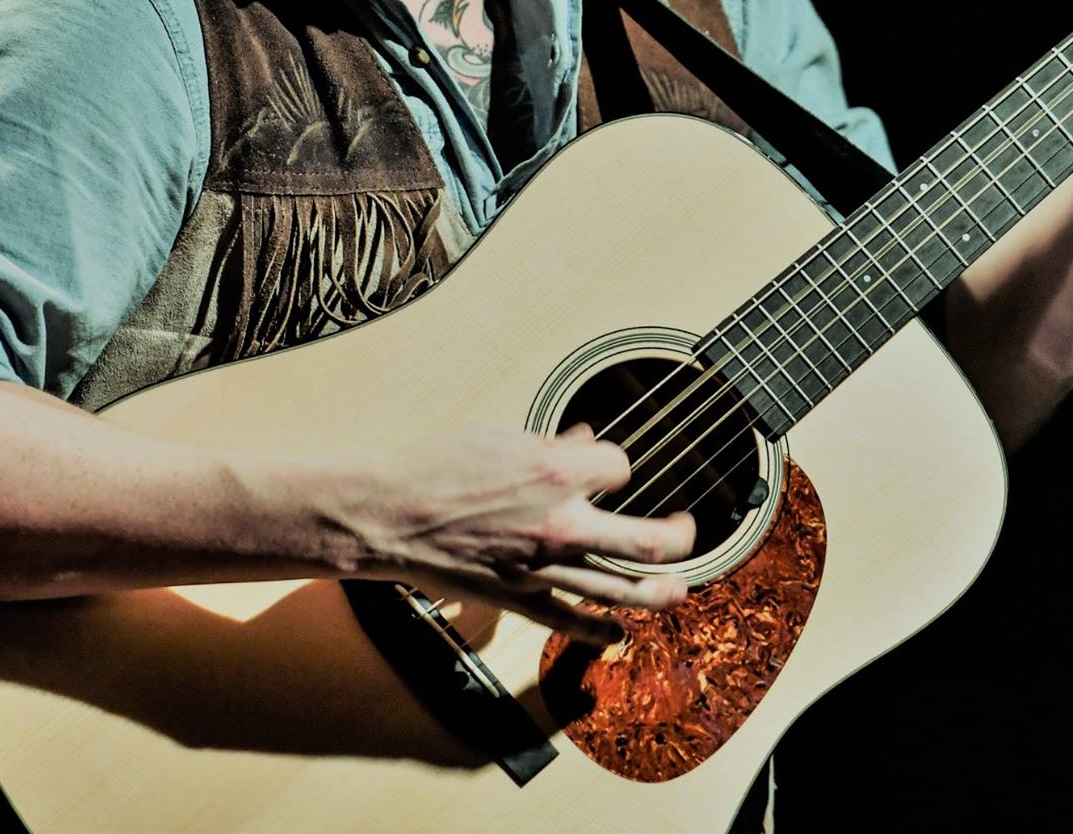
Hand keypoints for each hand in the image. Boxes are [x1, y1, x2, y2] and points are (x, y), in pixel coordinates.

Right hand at [346, 419, 695, 643]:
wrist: (386, 514)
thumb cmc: (436, 466)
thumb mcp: (499, 438)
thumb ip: (550, 444)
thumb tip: (584, 439)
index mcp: (556, 472)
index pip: (620, 469)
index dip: (616, 468)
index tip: (606, 470)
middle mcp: (560, 523)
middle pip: (648, 540)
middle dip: (680, 537)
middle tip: (686, 531)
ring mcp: (542, 566)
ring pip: (620, 590)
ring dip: (660, 592)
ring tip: (679, 589)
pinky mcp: (519, 597)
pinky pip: (569, 622)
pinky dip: (598, 633)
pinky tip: (618, 634)